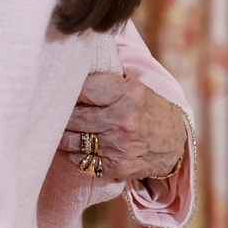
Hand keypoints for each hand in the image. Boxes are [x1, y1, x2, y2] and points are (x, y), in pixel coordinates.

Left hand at [61, 71, 186, 182]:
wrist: (174, 142)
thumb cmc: (147, 108)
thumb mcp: (134, 85)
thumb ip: (107, 74)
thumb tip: (76, 60)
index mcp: (127, 95)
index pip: (83, 89)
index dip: (66, 88)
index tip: (58, 88)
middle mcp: (123, 121)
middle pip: (72, 117)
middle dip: (59, 113)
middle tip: (52, 109)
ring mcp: (119, 147)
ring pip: (71, 140)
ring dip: (61, 134)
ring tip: (60, 126)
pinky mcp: (117, 167)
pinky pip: (81, 161)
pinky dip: (74, 153)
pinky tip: (76, 145)